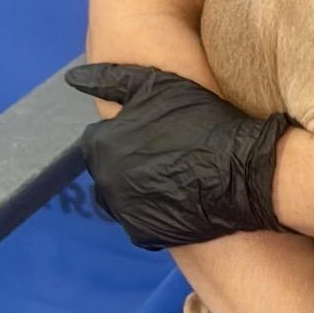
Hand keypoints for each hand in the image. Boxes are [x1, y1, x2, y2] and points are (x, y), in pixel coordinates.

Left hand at [65, 62, 291, 249]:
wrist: (241, 171)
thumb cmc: (201, 120)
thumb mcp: (158, 84)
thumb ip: (111, 79)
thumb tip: (72, 77)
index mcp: (102, 145)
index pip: (99, 138)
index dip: (127, 131)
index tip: (154, 130)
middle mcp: (104, 181)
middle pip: (109, 167)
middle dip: (128, 159)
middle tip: (167, 151)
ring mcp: (123, 212)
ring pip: (122, 194)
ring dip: (137, 185)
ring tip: (173, 174)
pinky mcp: (143, 234)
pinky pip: (140, 218)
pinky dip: (153, 208)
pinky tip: (179, 196)